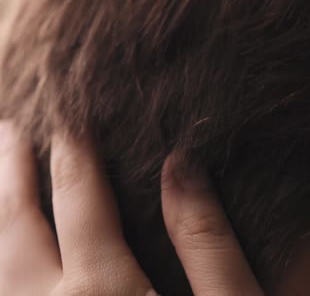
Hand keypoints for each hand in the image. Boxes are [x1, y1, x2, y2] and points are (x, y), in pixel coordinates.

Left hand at [0, 120, 262, 295]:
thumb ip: (206, 241)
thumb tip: (183, 166)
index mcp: (103, 291)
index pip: (79, 198)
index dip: (74, 151)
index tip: (70, 114)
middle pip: (17, 225)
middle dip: (13, 170)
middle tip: (10, 127)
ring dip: (0, 209)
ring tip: (4, 169)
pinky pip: (6, 289)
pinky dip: (3, 257)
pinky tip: (12, 245)